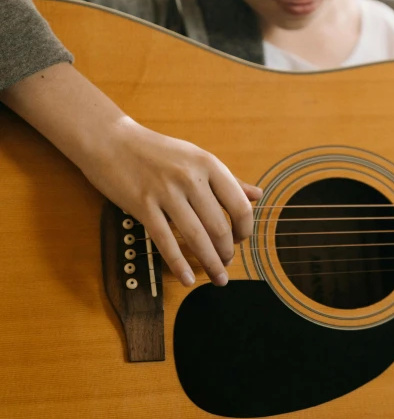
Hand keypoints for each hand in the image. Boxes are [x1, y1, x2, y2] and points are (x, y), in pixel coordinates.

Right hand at [85, 119, 261, 286]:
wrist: (111, 140)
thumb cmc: (156, 151)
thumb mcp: (196, 158)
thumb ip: (228, 178)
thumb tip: (257, 195)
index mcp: (208, 164)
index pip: (239, 204)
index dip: (244, 229)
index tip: (240, 240)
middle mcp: (190, 177)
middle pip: (219, 226)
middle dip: (226, 252)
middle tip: (226, 264)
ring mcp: (165, 191)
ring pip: (196, 237)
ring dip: (210, 262)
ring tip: (217, 277)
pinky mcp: (142, 205)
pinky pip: (165, 241)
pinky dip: (179, 264)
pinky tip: (188, 278)